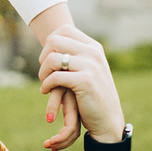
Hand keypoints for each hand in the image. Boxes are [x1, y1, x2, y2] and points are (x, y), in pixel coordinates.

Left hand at [35, 23, 122, 150]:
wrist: (108, 120)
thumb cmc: (94, 96)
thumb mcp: (89, 70)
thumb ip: (77, 55)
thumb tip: (52, 41)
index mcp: (94, 47)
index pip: (65, 30)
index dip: (50, 42)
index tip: (48, 59)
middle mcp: (93, 53)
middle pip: (55, 41)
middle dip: (43, 57)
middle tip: (44, 72)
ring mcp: (91, 66)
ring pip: (52, 58)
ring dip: (43, 72)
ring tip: (44, 82)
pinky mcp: (85, 81)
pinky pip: (55, 77)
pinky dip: (46, 84)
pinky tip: (46, 91)